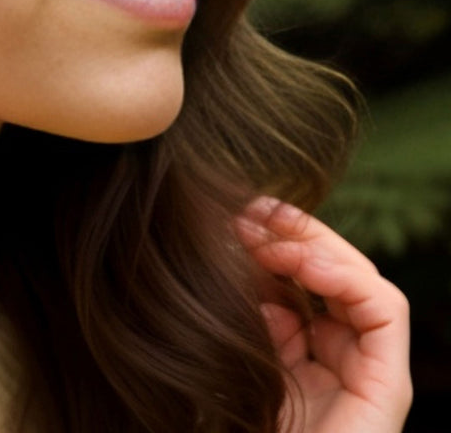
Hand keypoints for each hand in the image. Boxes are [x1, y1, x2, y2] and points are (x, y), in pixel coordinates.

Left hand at [235, 197, 411, 432]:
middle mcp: (337, 360)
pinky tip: (304, 262)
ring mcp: (366, 373)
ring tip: (270, 234)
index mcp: (299, 354)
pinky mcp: (388, 388)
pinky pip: (385, 311)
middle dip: (294, 233)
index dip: (272, 240)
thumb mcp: (232, 352)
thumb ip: (243, 311)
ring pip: (360, 281)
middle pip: (331, 275)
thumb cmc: (239, 424)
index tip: (238, 212)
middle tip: (253, 208)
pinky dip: (348, 275)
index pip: (299, 280)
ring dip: (316, 245)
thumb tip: (238, 255)